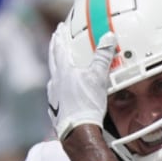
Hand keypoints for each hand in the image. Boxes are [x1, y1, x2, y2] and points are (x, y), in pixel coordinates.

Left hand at [47, 23, 115, 139]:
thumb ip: (103, 57)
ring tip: (60, 70)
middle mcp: (54, 83)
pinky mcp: (55, 111)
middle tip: (54, 42)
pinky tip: (63, 95)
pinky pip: (55, 97)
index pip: (59, 48)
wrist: (79, 132)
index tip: (59, 29)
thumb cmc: (87, 104)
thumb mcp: (98, 77)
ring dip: (56, 72)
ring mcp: (53, 98)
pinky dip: (59, 92)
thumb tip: (108, 38)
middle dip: (54, 50)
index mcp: (63, 72)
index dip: (59, 37)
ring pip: (53, 80)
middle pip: (52, 62)